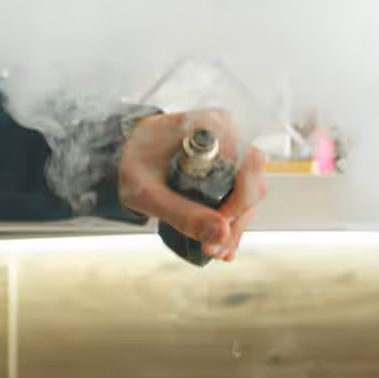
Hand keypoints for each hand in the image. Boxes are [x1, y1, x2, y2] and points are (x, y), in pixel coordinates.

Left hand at [118, 110, 269, 262]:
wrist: (126, 151)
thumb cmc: (133, 162)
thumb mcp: (147, 193)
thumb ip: (181, 213)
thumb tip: (221, 234)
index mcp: (207, 128)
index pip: (249, 163)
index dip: (242, 199)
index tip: (221, 224)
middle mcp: (225, 134)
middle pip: (252, 182)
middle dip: (236, 222)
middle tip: (215, 248)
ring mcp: (229, 148)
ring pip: (249, 191)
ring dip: (235, 224)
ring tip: (214, 249)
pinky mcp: (227, 163)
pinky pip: (240, 192)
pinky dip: (231, 218)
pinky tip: (220, 241)